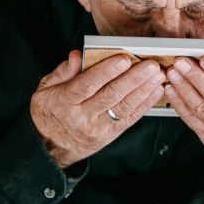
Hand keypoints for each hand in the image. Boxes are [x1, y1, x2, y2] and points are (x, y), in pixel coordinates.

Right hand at [30, 50, 164, 168]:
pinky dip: (145, 104)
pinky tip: (156, 91)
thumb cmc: (49, 111)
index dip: (107, 71)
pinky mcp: (110, 135)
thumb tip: (78, 56)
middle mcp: (83, 116)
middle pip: (111, 95)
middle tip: (150, 65)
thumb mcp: (45, 89)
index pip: (88, 84)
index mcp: (65, 101)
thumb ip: (62, 71)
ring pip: (124, 107)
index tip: (124, 58)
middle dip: (133, 79)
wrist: (49, 148)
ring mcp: (98, 127)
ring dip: (144, 90)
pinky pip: (130, 119)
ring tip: (158, 76)